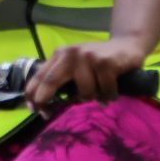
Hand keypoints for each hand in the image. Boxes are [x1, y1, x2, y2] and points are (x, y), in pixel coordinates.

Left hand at [26, 36, 148, 111]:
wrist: (126, 46)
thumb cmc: (97, 63)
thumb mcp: (75, 67)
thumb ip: (61, 79)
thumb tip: (43, 103)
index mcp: (60, 55)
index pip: (40, 76)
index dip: (32, 94)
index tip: (32, 109)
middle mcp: (70, 54)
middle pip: (51, 82)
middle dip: (45, 100)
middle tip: (48, 114)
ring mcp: (88, 57)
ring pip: (83, 92)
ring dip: (93, 98)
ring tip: (100, 94)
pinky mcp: (105, 62)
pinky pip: (104, 90)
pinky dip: (109, 95)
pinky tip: (112, 92)